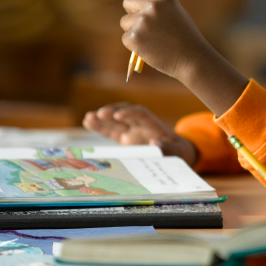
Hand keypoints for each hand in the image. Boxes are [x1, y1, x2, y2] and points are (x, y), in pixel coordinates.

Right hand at [82, 102, 198, 166]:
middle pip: (125, 114)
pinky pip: (111, 131)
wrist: (176, 154)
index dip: (130, 113)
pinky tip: (88, 122)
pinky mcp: (125, 139)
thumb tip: (155, 143)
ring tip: (88, 117)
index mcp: (154, 125)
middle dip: (113, 112)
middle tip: (99, 113)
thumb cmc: (178, 152)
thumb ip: (168, 148)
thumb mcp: (178, 151)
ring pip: (115, 121)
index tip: (119, 115)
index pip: (141, 114)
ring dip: (102, 118)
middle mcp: (141, 125)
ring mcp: (132, 131)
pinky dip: (100, 127)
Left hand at [121, 0, 213, 81]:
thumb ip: (159, 5)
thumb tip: (138, 1)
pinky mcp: (134, 37)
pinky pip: (126, 37)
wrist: (191, 59)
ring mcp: (142, 21)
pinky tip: (150, 48)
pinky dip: (134, 44)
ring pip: (125, 22)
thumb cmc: (186, 38)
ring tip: (152, 40)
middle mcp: (153, 6)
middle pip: (128, 2)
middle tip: (142, 24)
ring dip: (134, 30)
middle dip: (131, 12)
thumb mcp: (176, 13)